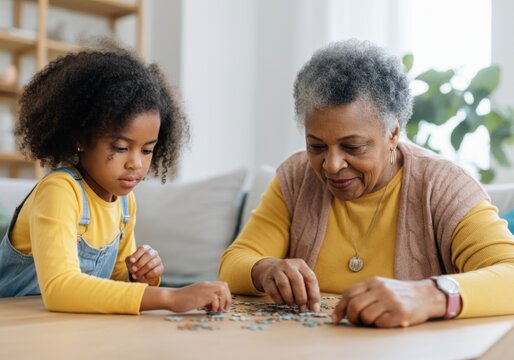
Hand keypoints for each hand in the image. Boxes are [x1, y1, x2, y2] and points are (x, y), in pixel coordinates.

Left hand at [125, 245, 162, 284]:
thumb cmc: (135, 264)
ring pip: (151, 264)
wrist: (142, 273)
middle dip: (139, 263)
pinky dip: (147, 275)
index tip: (131, 261)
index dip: (137, 254)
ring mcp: (158, 260)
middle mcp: (153, 252)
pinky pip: (155, 271)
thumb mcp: (130, 261)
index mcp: (146, 248)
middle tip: (133, 269)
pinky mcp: (161, 268)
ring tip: (136, 275)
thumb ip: (130, 260)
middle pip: (148, 255)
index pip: (143, 248)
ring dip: (142, 271)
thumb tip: (132, 262)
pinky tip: (143, 277)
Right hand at [168, 281, 231, 312]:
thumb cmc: (182, 299)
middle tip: (224, 309)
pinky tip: (210, 310)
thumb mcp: (196, 295)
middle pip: (224, 287)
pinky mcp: (202, 296)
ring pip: (222, 292)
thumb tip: (214, 305)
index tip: (224, 304)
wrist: (171, 298)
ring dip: (222, 303)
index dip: (226, 294)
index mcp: (205, 284)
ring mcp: (205, 289)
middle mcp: (206, 285)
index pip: (222, 284)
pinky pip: (215, 299)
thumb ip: (205, 297)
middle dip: (227, 299)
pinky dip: (215, 306)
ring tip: (217, 310)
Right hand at [252, 258, 319, 311]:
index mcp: (300, 264)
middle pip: (296, 280)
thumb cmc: (290, 278)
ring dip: (289, 298)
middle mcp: (288, 264)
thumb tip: (313, 309)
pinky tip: (282, 302)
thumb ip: (309, 293)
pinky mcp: (266, 279)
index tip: (314, 309)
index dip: (313, 295)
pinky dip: (279, 300)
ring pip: (283, 284)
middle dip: (301, 297)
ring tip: (291, 304)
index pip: (310, 278)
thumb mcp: (301, 280)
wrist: (269, 269)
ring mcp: (276, 270)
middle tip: (301, 307)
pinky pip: (273, 291)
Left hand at [331, 277, 445, 327]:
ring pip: (365, 316)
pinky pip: (380, 323)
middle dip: (351, 317)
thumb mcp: (380, 286)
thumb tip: (342, 307)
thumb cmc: (399, 294)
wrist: (425, 295)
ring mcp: (391, 300)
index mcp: (373, 282)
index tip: (335, 318)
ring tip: (373, 321)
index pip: (349, 293)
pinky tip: (386, 321)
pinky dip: (379, 325)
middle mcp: (381, 289)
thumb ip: (364, 293)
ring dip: (366, 323)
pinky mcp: (400, 313)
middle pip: (354, 306)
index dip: (339, 307)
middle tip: (355, 322)